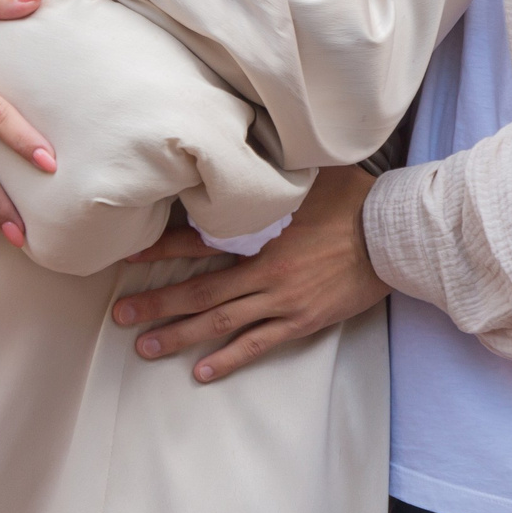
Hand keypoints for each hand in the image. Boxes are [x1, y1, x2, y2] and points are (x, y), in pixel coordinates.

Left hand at [111, 165, 388, 381]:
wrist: (392, 236)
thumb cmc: (352, 199)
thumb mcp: (307, 172)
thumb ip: (271, 168)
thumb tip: (244, 141)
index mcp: (259, 232)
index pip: (197, 242)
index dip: (159, 250)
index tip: (127, 258)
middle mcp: (263, 270)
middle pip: (199, 292)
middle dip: (157, 304)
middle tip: (120, 315)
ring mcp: (281, 300)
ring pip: (220, 323)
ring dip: (180, 336)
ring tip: (145, 348)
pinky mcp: (301, 321)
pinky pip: (257, 344)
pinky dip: (228, 359)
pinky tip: (203, 371)